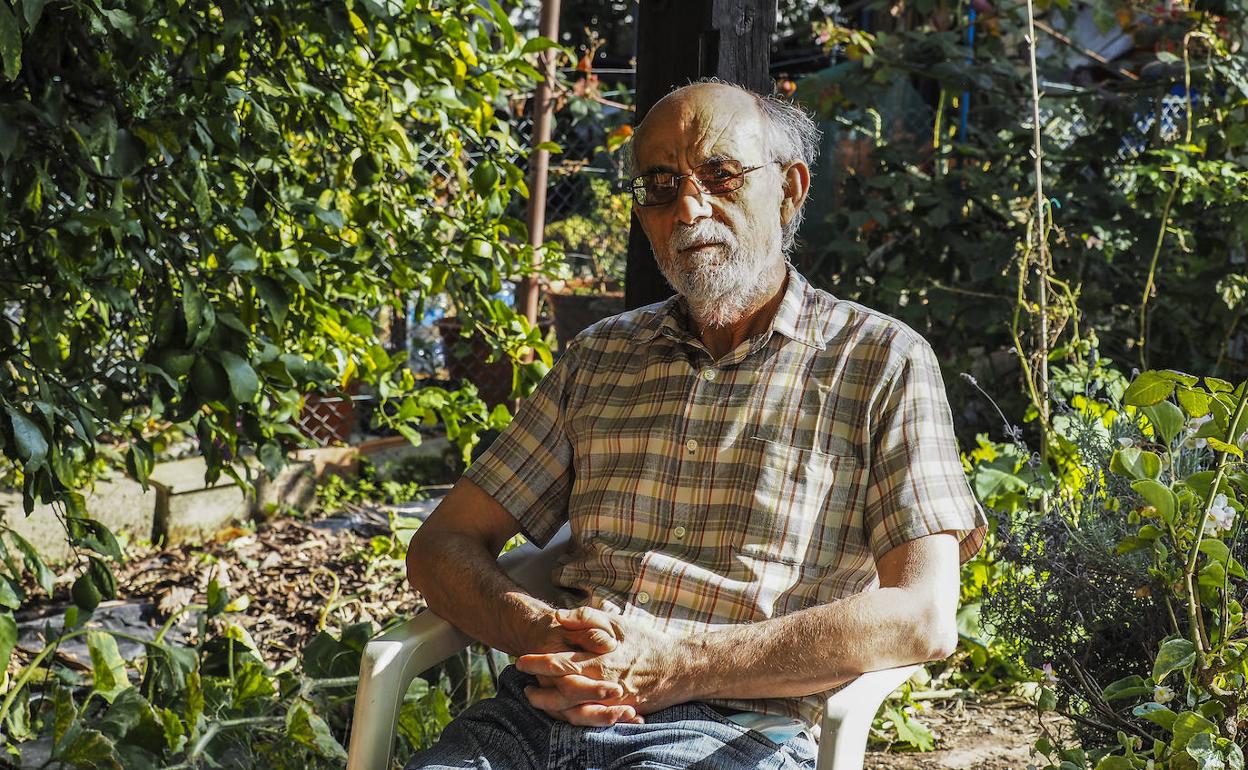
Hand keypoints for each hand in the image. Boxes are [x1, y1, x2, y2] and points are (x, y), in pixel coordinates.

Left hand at [518, 608, 685, 722]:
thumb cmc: (646, 642)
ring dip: (549, 706)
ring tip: (535, 697)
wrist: (679, 668)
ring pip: (572, 710)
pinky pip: (589, 719)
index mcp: (601, 661)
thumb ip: (586, 618)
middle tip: (523, 682)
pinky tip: (559, 709)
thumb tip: (558, 616)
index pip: (559, 664)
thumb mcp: (617, 622)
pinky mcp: (619, 713)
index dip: (537, 663)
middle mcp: (603, 686)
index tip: (521, 660)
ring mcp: (611, 704)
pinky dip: (569, 715)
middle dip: (538, 689)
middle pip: (560, 693)